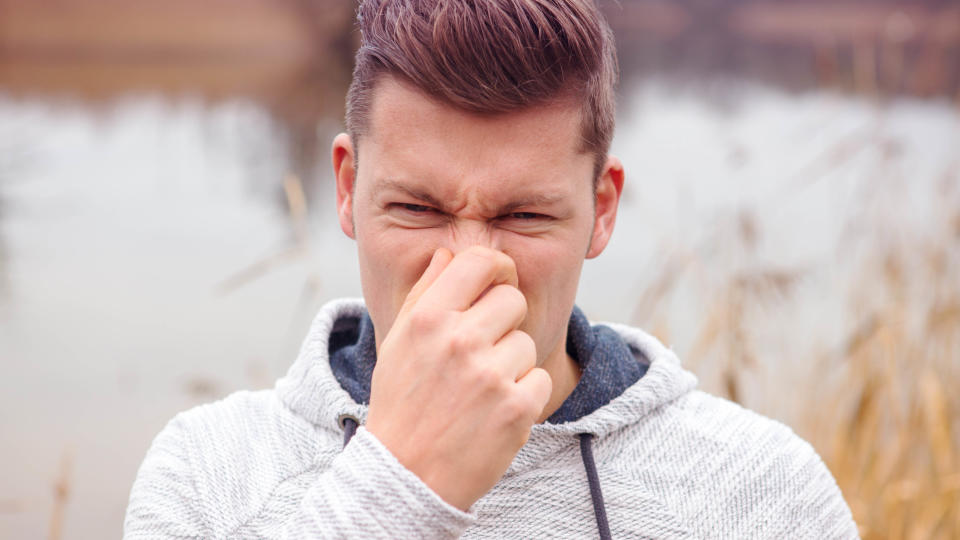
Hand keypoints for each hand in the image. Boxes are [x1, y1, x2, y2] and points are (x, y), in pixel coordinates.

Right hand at [365, 246, 552, 510]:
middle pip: (513, 300)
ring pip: (526, 343)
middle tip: (482, 352)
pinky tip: (494, 412)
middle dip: (504, 322)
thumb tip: (449, 253)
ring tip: (480, 391)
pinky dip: (523, 396)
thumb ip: (425, 293)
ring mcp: (491, 375)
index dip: (497, 268)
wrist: (405, 477)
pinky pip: (539, 380)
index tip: (497, 284)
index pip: (481, 260)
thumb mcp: (399, 343)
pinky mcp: (517, 409)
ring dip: (511, 364)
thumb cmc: (401, 404)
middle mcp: (460, 340)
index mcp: (429, 317)